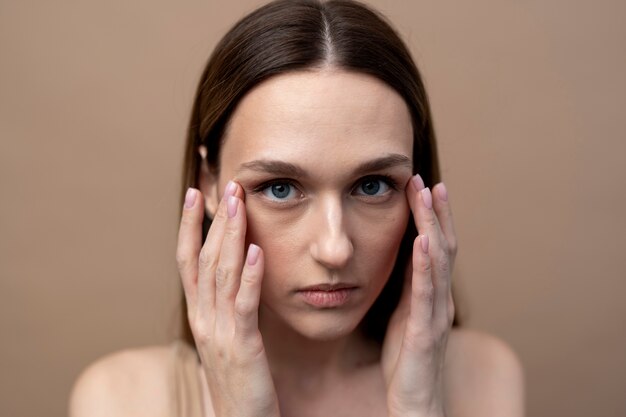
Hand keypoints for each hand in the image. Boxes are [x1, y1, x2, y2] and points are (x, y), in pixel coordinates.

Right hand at [176, 181, 279, 416]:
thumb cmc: (238, 380)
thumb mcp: (226, 337)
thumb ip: (226, 305)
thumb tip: (235, 273)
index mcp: (199, 314)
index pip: (189, 260)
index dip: (191, 226)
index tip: (196, 193)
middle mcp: (203, 318)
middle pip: (204, 259)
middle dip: (214, 220)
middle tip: (224, 184)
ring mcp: (220, 332)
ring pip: (222, 275)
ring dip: (231, 236)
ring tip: (238, 203)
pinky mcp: (242, 347)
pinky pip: (245, 306)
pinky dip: (250, 276)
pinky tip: (258, 251)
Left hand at [381, 175, 456, 416]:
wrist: (413, 400)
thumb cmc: (406, 356)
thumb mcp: (403, 312)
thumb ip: (408, 284)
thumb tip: (403, 252)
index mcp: (431, 293)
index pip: (435, 246)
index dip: (431, 216)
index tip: (421, 184)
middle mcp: (439, 298)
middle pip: (443, 246)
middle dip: (435, 211)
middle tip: (428, 179)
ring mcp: (435, 314)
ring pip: (439, 262)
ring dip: (433, 226)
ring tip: (427, 196)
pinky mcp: (424, 332)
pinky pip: (425, 294)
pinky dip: (425, 265)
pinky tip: (422, 242)